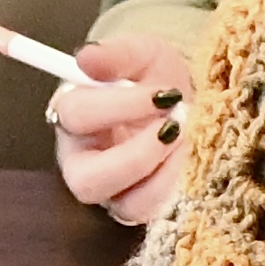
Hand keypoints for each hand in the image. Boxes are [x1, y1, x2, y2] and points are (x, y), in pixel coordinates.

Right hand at [51, 31, 190, 224]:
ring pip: (119, 202)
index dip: (115, 106)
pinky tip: (191, 157)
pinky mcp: (138, 207)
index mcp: (73, 115)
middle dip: (135, 156)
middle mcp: (83, 160)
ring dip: (159, 172)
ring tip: (186, 140)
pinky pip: (149, 211)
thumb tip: (86, 57)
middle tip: (172, 127)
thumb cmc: (157, 80)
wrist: (189, 102)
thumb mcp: (143, 55)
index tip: (162, 94)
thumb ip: (117, 54)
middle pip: (86, 179)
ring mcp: (111, 190)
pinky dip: (173, 185)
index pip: (74, 116)